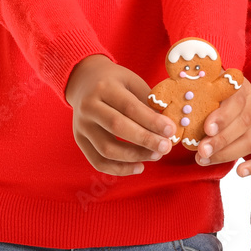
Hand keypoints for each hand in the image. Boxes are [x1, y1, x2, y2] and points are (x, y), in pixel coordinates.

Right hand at [65, 54, 176, 175]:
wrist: (84, 81)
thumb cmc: (115, 82)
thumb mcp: (132, 82)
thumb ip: (148, 103)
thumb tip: (169, 127)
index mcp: (104, 87)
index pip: (130, 107)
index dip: (152, 121)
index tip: (171, 130)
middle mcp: (89, 107)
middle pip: (117, 127)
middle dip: (145, 140)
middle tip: (166, 147)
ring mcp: (81, 126)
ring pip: (107, 149)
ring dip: (135, 156)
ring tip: (156, 155)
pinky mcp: (79, 140)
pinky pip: (98, 162)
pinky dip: (119, 169)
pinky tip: (139, 167)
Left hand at [195, 76, 250, 166]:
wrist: (221, 92)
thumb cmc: (206, 91)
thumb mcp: (200, 87)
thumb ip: (192, 95)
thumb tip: (171, 112)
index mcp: (240, 86)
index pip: (236, 102)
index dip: (222, 117)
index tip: (206, 129)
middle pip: (244, 123)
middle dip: (221, 140)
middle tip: (201, 151)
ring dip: (228, 154)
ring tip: (204, 160)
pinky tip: (240, 172)